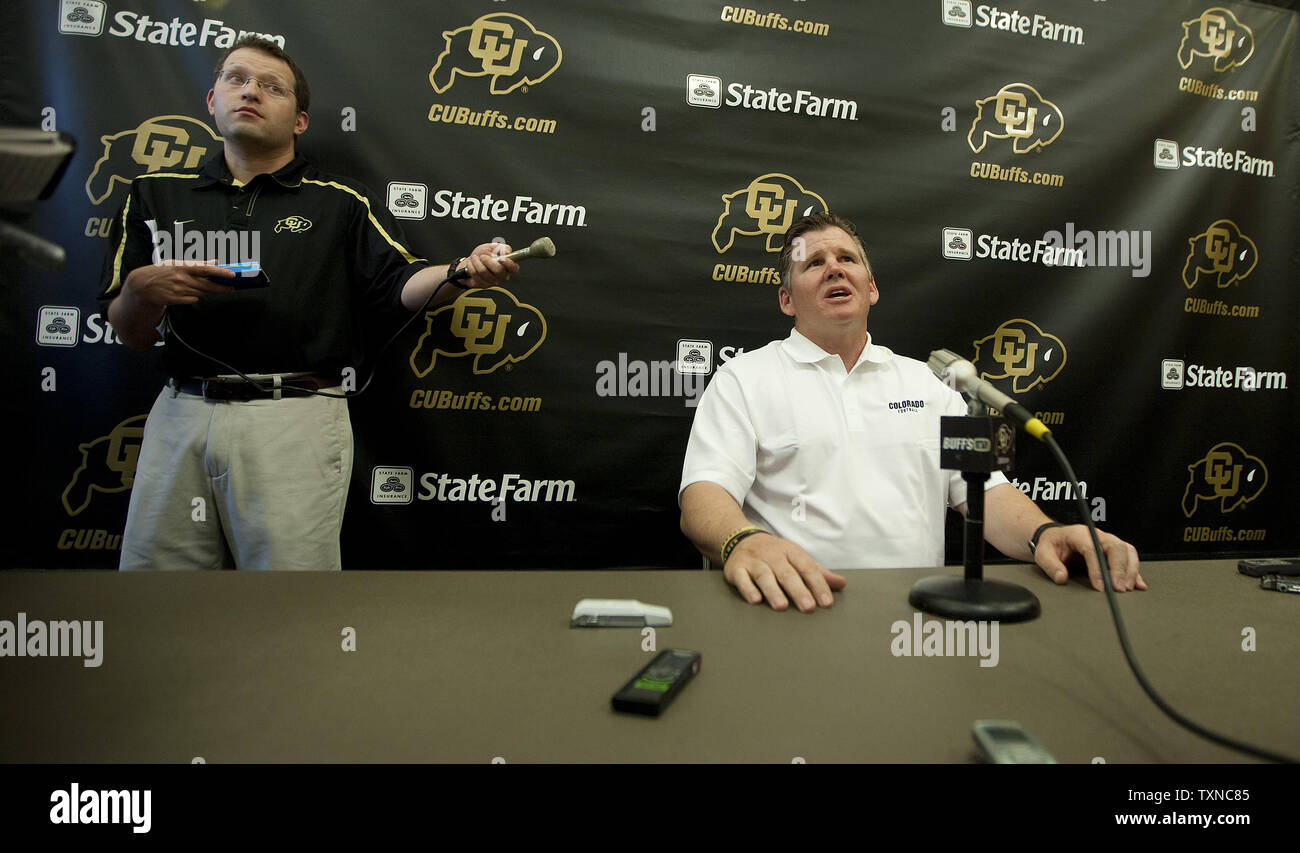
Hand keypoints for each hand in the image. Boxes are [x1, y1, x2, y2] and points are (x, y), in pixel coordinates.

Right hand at [124, 260, 235, 306]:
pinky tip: (188, 293)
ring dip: (205, 291)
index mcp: (182, 266)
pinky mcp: (175, 300)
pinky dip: (193, 297)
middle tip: (231, 288)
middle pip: (207, 285)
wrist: (142, 285)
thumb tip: (215, 261)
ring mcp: (178, 290)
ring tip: (201, 287)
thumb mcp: (177, 263)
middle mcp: (181, 278)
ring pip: (201, 293)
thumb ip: (197, 263)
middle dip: (221, 287)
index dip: (220, 272)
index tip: (232, 274)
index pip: (205, 269)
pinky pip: (192, 300)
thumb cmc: (161, 272)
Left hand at [457, 242, 518, 288]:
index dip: (509, 263)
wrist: (471, 261)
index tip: (501, 258)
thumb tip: (506, 252)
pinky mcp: (483, 285)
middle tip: (482, 256)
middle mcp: (502, 276)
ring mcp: (492, 282)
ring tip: (475, 258)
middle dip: (488, 260)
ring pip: (484, 272)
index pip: (513, 268)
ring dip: (476, 262)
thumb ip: (501, 248)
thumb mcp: (492, 247)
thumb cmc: (483, 254)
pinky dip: (471, 266)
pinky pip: (475, 275)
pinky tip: (471, 264)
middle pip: (498, 270)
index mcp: (508, 266)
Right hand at [723, 533, 846, 611]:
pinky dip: (748, 589)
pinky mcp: (735, 569)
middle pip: (786, 573)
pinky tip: (755, 600)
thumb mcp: (796, 558)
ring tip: (781, 606)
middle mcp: (772, 555)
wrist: (740, 538)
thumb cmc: (774, 554)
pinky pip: (741, 579)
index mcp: (790, 551)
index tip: (826, 602)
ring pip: (764, 575)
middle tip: (808, 607)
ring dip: (772, 591)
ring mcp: (753, 561)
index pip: (807, 568)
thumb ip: (817, 572)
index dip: (818, 584)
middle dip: (798, 590)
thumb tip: (842, 584)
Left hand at [1034, 524, 1145, 591]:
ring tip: (1127, 588)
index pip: (1092, 549)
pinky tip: (1138, 584)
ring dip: (1130, 569)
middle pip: (1116, 547)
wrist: (1056, 537)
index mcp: (1079, 534)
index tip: (1100, 586)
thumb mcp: (1043, 553)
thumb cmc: (1051, 544)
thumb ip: (1050, 565)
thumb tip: (1062, 578)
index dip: (1097, 569)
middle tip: (1119, 589)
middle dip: (1120, 569)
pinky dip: (1135, 570)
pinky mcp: (1114, 549)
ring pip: (1127, 550)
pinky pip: (1130, 557)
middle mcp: (1098, 535)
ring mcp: (1108, 541)